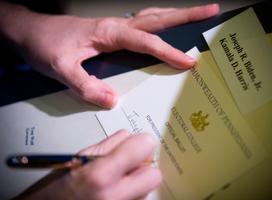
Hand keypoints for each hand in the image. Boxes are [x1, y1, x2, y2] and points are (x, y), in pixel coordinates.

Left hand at [0, 3, 218, 107]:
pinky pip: (143, 26)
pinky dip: (160, 24)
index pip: (146, 42)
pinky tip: (165, 29)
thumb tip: (113, 100)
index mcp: (109, 32)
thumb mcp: (60, 68)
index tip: (189, 62)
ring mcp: (116, 27)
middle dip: (186, 14)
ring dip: (176, 15)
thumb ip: (86, 85)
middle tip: (211, 10)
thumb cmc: (45, 45)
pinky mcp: (113, 32)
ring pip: (152, 17)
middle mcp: (117, 26)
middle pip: (158, 18)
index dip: (169, 52)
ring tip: (198, 15)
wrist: (30, 31)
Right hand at [22, 130, 160, 199]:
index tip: (138, 141)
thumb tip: (130, 136)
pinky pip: (140, 199)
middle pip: (154, 175)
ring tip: (117, 180)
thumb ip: (109, 145)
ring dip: (138, 181)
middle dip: (145, 166)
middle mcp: (115, 197)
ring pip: (148, 189)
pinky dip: (133, 192)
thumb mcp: (79, 158)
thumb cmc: (56, 189)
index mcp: (101, 175)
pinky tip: (116, 190)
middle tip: (130, 163)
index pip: (144, 148)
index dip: (141, 142)